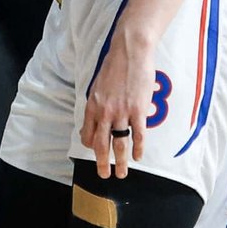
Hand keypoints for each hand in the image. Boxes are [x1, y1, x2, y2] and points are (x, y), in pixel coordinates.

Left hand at [79, 31, 151, 177]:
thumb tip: (97, 116)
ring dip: (120, 162)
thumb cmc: (114, 65)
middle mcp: (105, 112)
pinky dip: (138, 149)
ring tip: (121, 173)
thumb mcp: (98, 85)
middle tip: (104, 175)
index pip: (88, 134)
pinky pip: (137, 135)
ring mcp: (122, 112)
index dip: (91, 146)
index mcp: (93, 106)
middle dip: (102, 163)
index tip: (97, 152)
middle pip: (101, 145)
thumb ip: (97, 103)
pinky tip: (138, 156)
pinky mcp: (138, 110)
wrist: (130, 52)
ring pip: (119, 144)